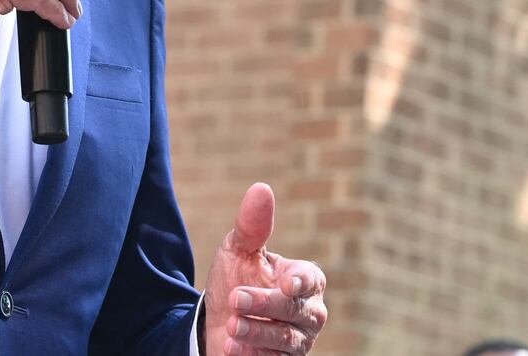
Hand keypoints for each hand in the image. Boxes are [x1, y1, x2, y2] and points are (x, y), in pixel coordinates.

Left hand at [201, 183, 327, 354]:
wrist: (215, 321)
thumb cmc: (234, 279)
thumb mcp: (238, 250)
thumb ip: (252, 225)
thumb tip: (261, 188)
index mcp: (303, 279)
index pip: (312, 279)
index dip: (301, 282)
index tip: (286, 284)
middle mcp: (308, 310)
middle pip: (297, 310)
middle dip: (266, 304)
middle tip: (235, 299)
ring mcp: (299, 339)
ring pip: (287, 338)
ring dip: (258, 331)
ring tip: (232, 326)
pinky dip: (254, 354)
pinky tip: (232, 348)